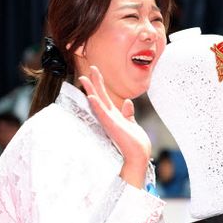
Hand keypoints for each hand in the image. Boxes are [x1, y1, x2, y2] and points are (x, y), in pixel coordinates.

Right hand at [79, 66, 151, 186]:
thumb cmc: (134, 142)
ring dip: (91, 91)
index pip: (104, 96)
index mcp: (113, 115)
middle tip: (90, 67)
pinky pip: (102, 114)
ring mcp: (109, 121)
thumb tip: (127, 102)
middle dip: (94, 82)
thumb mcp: (131, 123)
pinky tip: (92, 97)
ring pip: (98, 103)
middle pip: (99, 96)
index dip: (99, 83)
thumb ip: (128, 113)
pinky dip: (97, 106)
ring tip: (84, 79)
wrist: (138, 155)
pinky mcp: (112, 127)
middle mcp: (109, 117)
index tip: (95, 71)